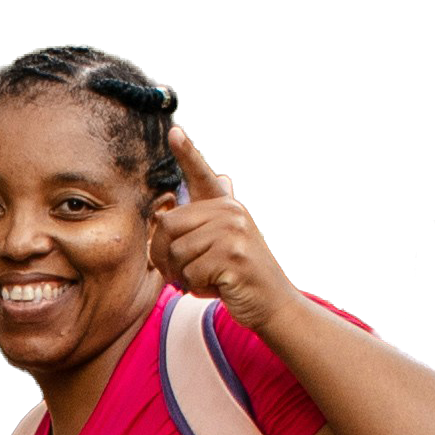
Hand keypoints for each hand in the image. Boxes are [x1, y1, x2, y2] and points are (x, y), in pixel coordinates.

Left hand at [149, 125, 296, 334]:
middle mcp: (230, 212)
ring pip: (176, 254)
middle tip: (177, 274)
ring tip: (206, 280)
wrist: (272, 303)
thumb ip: (216, 217)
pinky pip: (190, 273)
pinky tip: (217, 287)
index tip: (175, 131)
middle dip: (163, 257)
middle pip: (167, 226)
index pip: (202, 177)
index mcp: (226, 207)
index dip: (187, 154)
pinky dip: (196, 288)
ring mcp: (233, 232)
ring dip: (182, 277)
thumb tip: (225, 179)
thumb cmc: (240, 275)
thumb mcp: (229, 241)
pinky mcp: (233, 256)